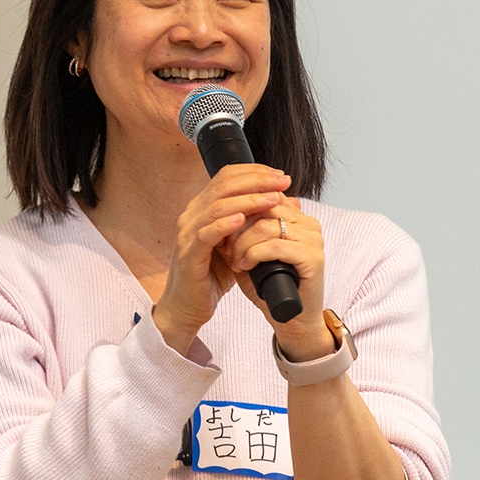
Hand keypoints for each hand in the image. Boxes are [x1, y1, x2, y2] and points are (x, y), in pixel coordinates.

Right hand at [152, 166, 290, 354]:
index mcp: (202, 208)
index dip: (254, 172)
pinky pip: (206, 234)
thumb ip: (259, 222)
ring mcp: (187, 234)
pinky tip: (243, 220)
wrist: (187, 308)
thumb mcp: (241, 245)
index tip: (280, 176)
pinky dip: (225, 224)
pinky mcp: (188, 254)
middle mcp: (192, 215)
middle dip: (257, 181)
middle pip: (224, 185)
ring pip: (217, 206)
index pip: (226, 177)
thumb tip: (291, 202)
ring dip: (248, 200)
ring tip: (272, 199)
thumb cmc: (212, 276)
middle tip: (282, 182)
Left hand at [225, 199, 332, 359]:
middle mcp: (309, 224)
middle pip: (265, 206)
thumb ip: (241, 230)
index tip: (222, 228)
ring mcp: (313, 240)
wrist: (290, 321)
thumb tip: (221, 210)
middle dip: (238, 225)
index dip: (239, 209)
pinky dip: (254, 254)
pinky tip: (244, 266)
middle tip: (224, 245)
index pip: (265, 196)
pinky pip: (275, 246)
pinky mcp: (313, 258)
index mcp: (297, 218)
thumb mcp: (250, 252)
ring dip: (243, 243)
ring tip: (234, 260)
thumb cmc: (269, 287)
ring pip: (267, 226)